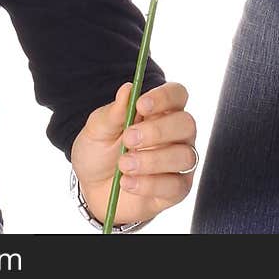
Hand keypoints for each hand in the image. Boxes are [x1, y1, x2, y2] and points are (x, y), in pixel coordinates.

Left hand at [71, 81, 196, 226]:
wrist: (91, 190)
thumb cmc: (99, 152)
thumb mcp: (97, 130)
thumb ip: (113, 112)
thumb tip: (128, 88)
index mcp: (160, 111)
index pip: (177, 94)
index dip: (164, 97)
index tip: (140, 104)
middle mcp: (175, 134)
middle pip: (187, 124)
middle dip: (158, 131)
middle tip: (128, 139)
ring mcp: (178, 163)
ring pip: (185, 156)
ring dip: (153, 161)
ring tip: (124, 165)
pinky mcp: (177, 190)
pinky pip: (176, 186)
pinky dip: (150, 184)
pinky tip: (127, 182)